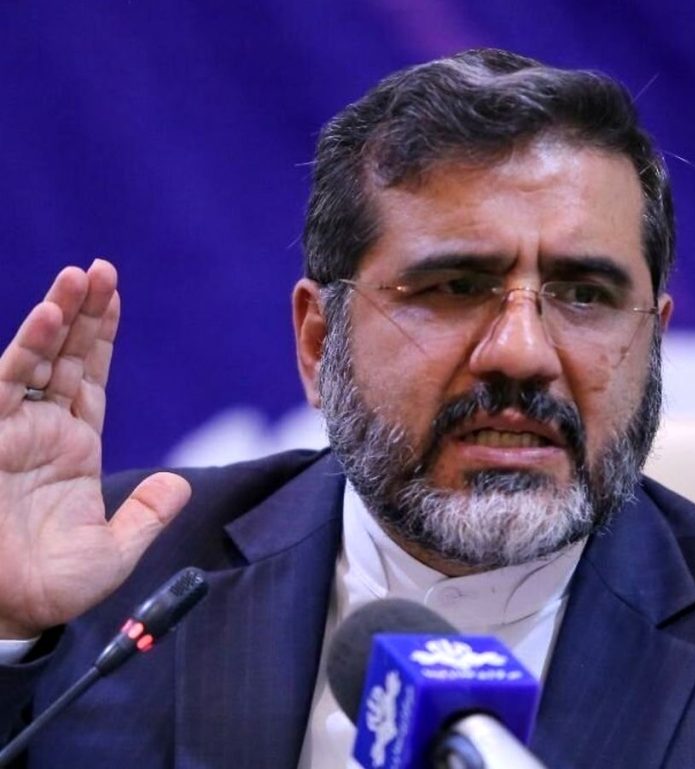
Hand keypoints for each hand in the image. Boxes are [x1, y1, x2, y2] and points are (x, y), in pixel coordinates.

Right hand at [0, 260, 190, 638]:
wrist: (7, 611)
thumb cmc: (53, 587)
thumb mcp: (115, 551)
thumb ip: (147, 515)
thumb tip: (178, 486)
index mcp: (75, 446)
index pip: (90, 377)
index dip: (101, 336)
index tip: (114, 295)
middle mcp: (42, 430)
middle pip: (66, 356)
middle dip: (83, 311)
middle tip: (102, 268)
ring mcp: (13, 430)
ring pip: (36, 358)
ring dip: (57, 315)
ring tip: (80, 275)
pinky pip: (7, 383)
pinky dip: (27, 348)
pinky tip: (47, 318)